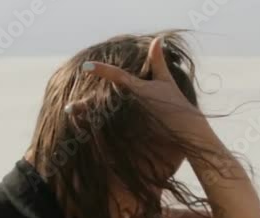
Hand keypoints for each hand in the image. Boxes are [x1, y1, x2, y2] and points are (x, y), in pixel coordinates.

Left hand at [71, 37, 205, 133]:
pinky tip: (89, 136)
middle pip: (104, 103)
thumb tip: (157, 40)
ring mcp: (134, 120)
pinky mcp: (135, 135)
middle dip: (86, 106)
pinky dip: (102, 135)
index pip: (117, 76)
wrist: (188, 130)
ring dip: (89, 121)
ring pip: (107, 121)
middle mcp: (133, 103)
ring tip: (74, 120)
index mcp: (139, 89)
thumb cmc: (177, 104)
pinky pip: (115, 135)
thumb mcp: (166, 81)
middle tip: (70, 107)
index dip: (101, 70)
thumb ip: (158, 62)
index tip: (86, 66)